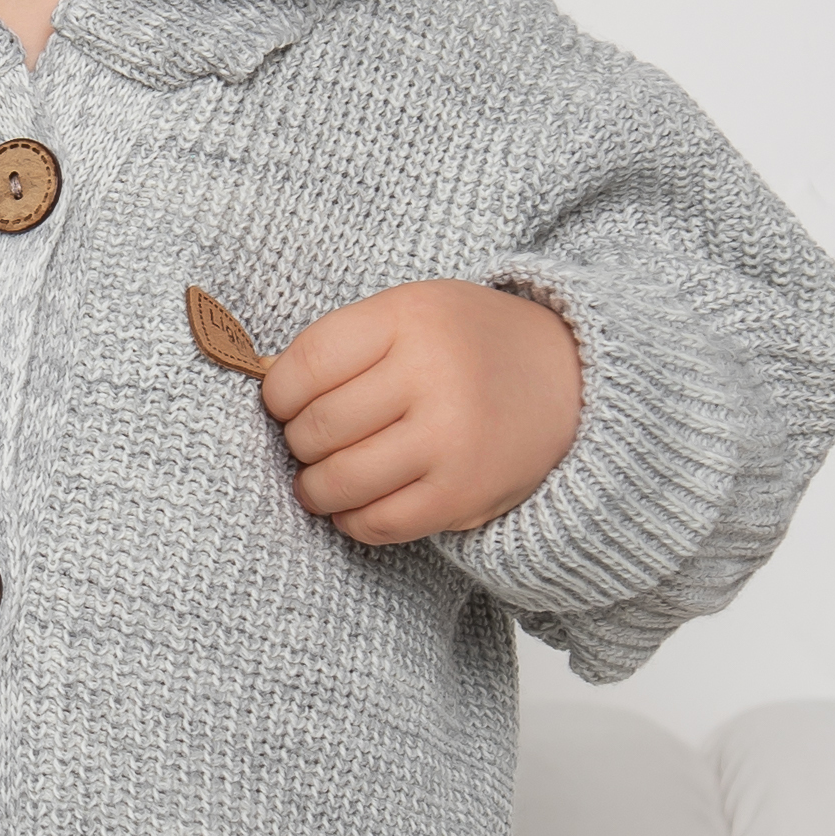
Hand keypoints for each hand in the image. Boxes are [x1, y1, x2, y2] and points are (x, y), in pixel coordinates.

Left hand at [260, 280, 584, 543]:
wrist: (570, 379)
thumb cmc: (469, 346)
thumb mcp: (412, 314)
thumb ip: (344, 345)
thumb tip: (264, 382)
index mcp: (411, 318)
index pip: (306, 364)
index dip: (278, 394)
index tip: (284, 403)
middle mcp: (432, 376)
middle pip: (318, 426)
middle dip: (299, 442)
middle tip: (311, 442)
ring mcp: (450, 439)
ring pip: (339, 480)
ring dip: (316, 487)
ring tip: (323, 479)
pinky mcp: (462, 493)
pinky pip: (378, 522)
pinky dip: (352, 520)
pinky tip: (356, 504)